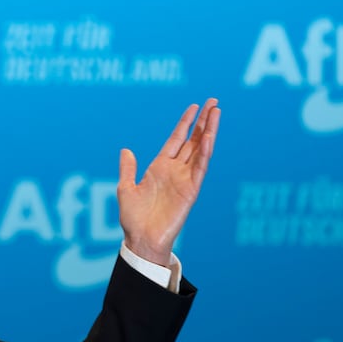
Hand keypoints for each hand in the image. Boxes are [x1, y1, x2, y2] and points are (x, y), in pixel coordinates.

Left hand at [117, 98, 220, 265]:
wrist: (141, 239)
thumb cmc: (133, 219)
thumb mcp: (125, 188)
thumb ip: (128, 169)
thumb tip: (125, 150)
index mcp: (160, 167)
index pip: (176, 139)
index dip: (185, 123)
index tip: (194, 107)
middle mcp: (175, 171)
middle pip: (193, 140)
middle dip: (203, 121)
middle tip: (213, 102)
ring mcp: (185, 179)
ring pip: (200, 150)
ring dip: (209, 131)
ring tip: (216, 112)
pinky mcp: (191, 190)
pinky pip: (200, 168)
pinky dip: (205, 152)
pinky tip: (210, 138)